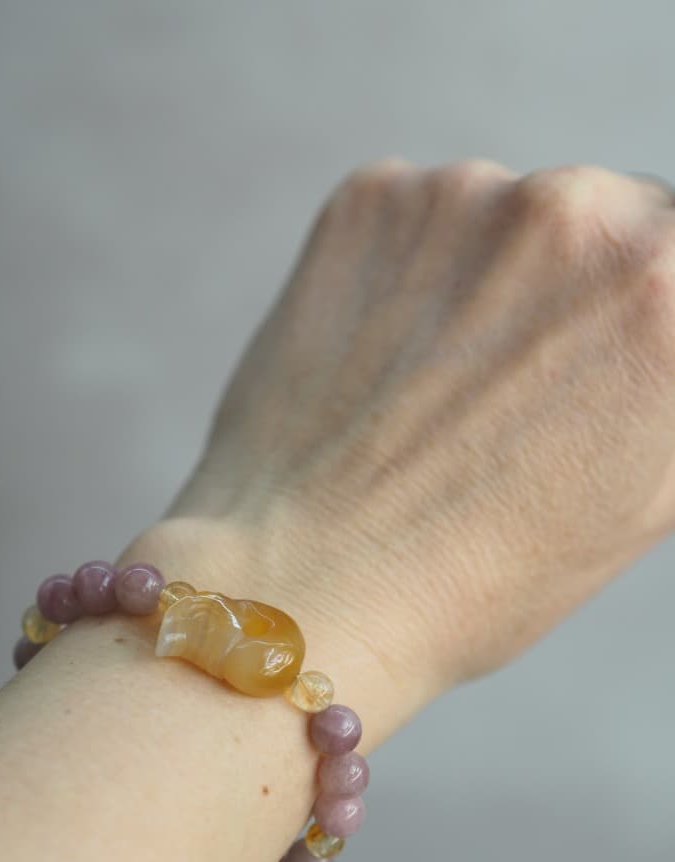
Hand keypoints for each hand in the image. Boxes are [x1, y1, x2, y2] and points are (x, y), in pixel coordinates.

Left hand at [121, 160, 674, 737]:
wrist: (306, 584)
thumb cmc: (480, 574)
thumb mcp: (649, 495)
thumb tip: (660, 342)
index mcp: (665, 290)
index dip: (650, 324)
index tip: (610, 362)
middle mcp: (575, 211)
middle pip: (609, 222)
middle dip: (581, 292)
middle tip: (523, 389)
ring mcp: (459, 194)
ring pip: (506, 218)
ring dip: (492, 280)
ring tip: (440, 391)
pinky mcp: (367, 201)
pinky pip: (418, 220)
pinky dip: (410, 273)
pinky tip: (385, 363)